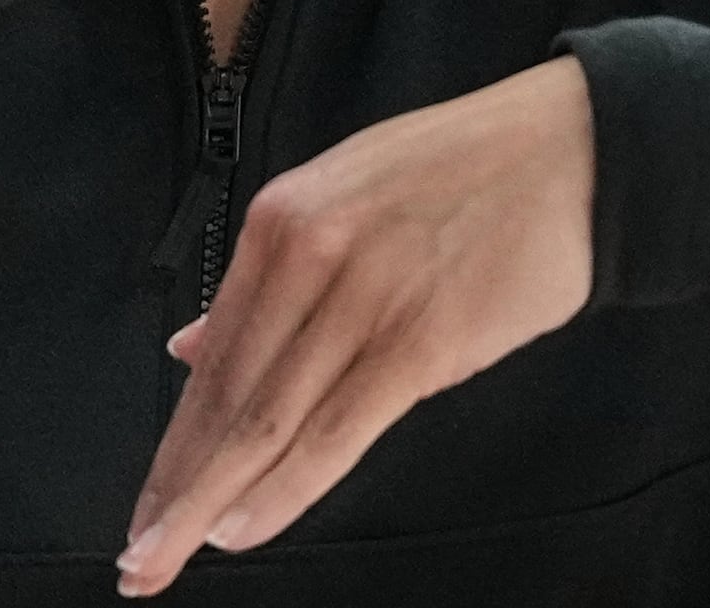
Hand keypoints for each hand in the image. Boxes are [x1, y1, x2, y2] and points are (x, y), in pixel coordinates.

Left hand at [116, 56, 595, 595]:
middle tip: (137, 558)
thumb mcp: (342, 194)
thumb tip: (191, 345)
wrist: (571, 151)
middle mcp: (308, 256)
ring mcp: (363, 298)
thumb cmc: (463, 172)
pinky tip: (244, 526)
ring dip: (210, 501)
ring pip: (266, 421)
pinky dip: (283, 487)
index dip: (174, 442)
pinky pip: (337, 430)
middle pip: (226, 397)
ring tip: (169, 558)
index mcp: (281, 221)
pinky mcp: (423, 339)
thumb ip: (269, 274)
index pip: (212, 357)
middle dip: (176, 488)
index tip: (148, 501)